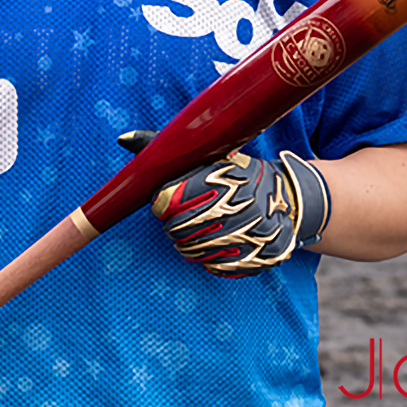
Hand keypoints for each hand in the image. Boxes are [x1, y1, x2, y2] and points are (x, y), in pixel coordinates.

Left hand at [120, 131, 331, 277]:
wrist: (284, 197)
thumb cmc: (231, 172)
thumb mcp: (204, 152)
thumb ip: (163, 146)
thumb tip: (122, 138)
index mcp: (219, 176)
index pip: (166, 202)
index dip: (163, 204)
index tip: (170, 200)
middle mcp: (237, 204)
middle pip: (176, 230)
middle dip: (173, 226)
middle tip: (183, 218)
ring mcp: (250, 233)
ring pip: (193, 252)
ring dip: (189, 244)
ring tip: (199, 230)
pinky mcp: (257, 257)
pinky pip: (215, 267)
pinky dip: (210, 259)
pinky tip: (217, 244)